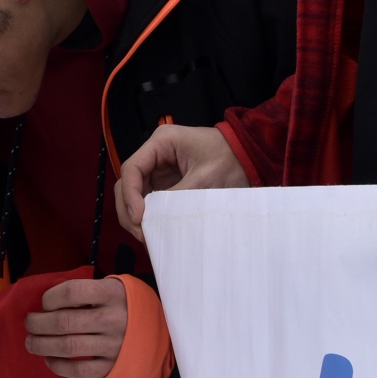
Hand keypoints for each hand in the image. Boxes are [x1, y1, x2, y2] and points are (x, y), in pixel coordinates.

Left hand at [24, 277, 126, 377]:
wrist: (162, 332)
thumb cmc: (126, 305)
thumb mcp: (114, 287)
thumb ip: (86, 291)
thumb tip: (47, 303)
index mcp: (112, 293)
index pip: (73, 292)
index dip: (50, 297)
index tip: (44, 303)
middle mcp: (114, 319)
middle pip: (64, 322)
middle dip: (38, 323)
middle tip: (29, 323)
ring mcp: (114, 345)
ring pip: (68, 347)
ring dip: (42, 345)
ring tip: (31, 342)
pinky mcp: (113, 366)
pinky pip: (80, 371)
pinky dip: (59, 366)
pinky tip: (50, 359)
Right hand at [114, 125, 249, 241]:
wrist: (248, 156)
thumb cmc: (231, 158)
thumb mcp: (206, 177)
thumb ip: (178, 196)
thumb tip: (155, 218)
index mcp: (162, 142)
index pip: (132, 168)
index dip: (130, 195)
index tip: (138, 218)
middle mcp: (155, 154)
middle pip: (127, 182)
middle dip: (129, 209)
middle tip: (140, 232)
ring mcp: (158, 168)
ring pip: (134, 193)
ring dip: (135, 214)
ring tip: (146, 235)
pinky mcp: (165, 182)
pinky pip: (148, 199)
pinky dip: (148, 215)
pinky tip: (153, 229)